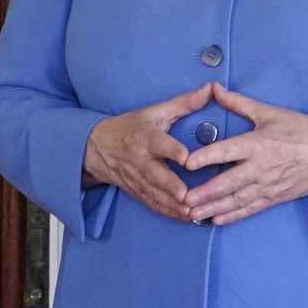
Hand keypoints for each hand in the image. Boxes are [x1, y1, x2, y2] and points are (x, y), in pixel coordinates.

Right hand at [82, 83, 213, 222]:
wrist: (97, 146)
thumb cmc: (131, 127)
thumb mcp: (155, 111)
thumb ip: (185, 103)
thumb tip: (211, 89)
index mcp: (145, 137)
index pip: (160, 144)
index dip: (173, 151)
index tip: (187, 159)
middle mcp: (139, 159)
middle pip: (155, 174)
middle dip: (170, 187)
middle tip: (187, 196)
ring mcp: (136, 178)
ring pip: (155, 194)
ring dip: (173, 205)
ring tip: (192, 212)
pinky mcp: (136, 191)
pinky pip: (153, 204)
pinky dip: (168, 213)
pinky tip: (186, 218)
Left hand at [182, 83, 307, 225]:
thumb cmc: (302, 130)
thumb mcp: (270, 113)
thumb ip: (238, 103)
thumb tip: (213, 89)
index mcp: (259, 144)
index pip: (228, 151)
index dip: (207, 157)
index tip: (187, 163)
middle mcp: (262, 167)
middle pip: (230, 182)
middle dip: (206, 193)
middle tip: (184, 199)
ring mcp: (269, 185)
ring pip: (237, 200)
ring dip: (214, 208)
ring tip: (192, 214)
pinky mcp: (275, 197)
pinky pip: (251, 209)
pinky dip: (233, 216)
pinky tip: (216, 220)